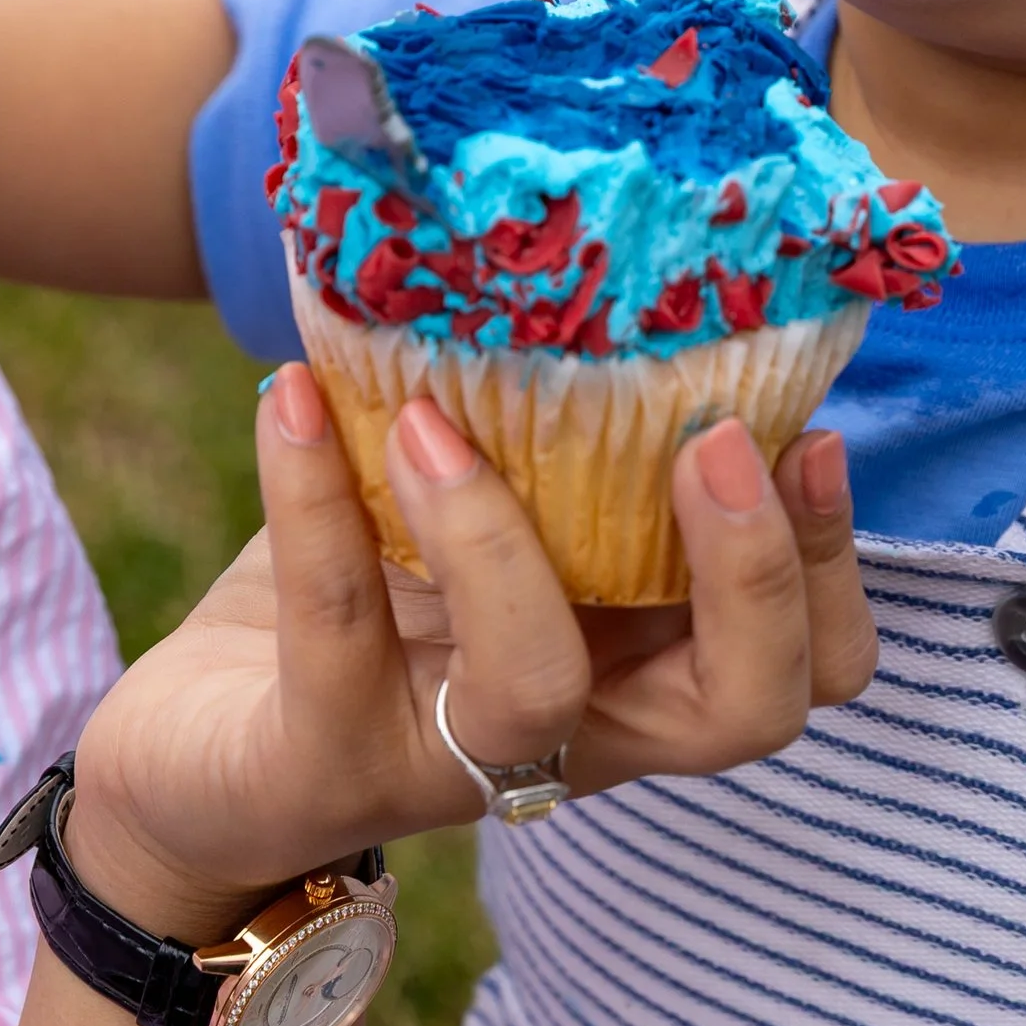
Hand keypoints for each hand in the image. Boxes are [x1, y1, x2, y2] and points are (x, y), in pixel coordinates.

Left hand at [64, 365, 876, 943]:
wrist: (191, 764)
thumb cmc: (366, 612)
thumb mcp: (477, 523)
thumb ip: (552, 448)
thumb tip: (602, 258)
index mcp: (637, 673)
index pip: (805, 669)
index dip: (833, 569)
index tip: (808, 436)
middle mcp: (573, 735)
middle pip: (739, 711)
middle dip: (754, 576)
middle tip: (711, 441)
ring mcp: (449, 764)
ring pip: (537, 687)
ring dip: (499, 537)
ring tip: (437, 416)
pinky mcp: (319, 766)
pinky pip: (335, 630)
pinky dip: (315, 498)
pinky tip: (288, 400)